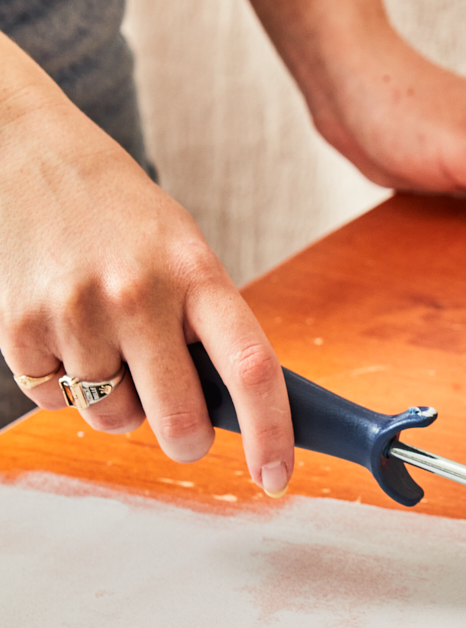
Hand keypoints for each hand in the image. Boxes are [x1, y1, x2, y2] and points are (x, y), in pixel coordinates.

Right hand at [0, 37, 292, 493]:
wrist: (20, 150)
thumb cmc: (118, 214)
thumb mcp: (182, 250)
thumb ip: (208, 326)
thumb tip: (237, 415)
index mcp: (195, 272)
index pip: (251, 369)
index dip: (272, 433)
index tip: (277, 477)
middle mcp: (137, 293)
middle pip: (179, 420)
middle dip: (188, 440)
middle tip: (186, 427)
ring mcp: (75, 312)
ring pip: (113, 419)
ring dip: (118, 404)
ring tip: (107, 342)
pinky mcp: (19, 327)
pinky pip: (55, 402)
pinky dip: (63, 385)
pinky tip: (63, 331)